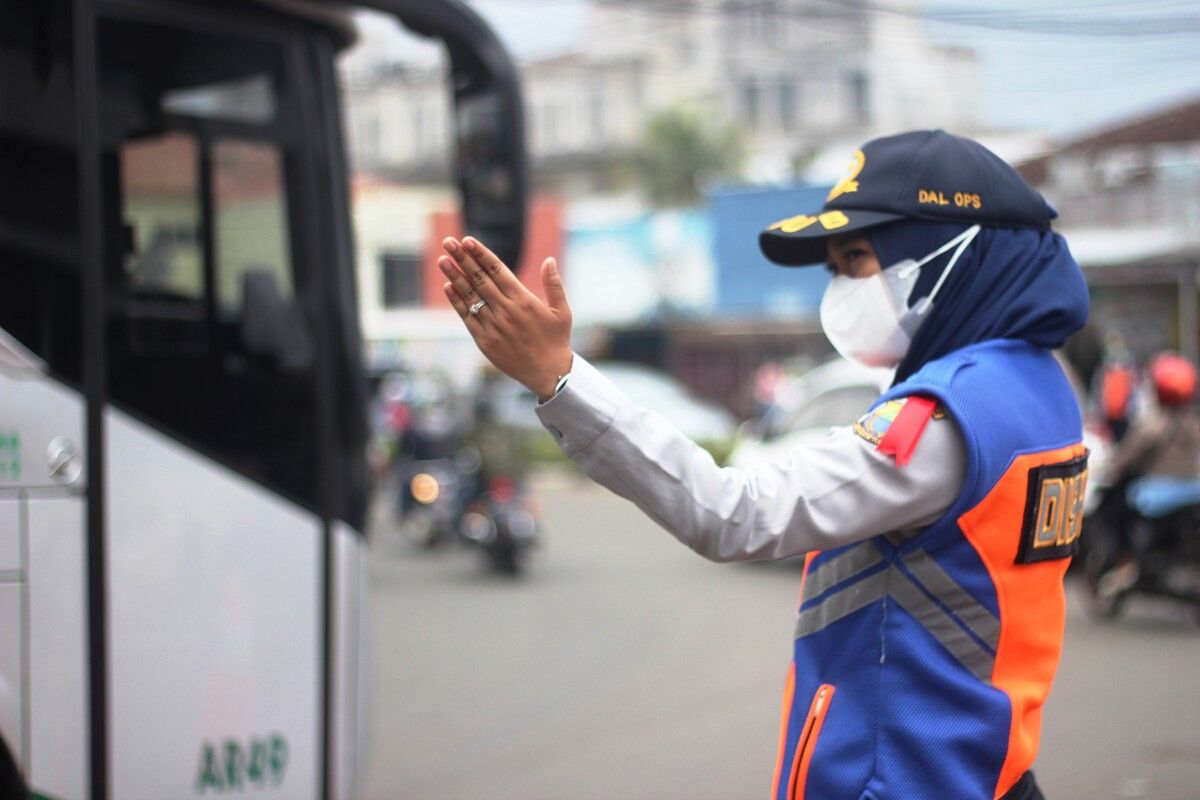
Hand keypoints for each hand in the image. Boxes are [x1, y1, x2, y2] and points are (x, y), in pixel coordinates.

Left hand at [439, 236, 573, 399]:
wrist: (548, 374)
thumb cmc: (556, 340)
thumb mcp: (562, 311)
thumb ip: (554, 285)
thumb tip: (549, 260)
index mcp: (524, 300)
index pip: (497, 270)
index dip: (481, 254)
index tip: (468, 241)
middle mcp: (506, 311)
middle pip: (480, 279)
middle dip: (463, 259)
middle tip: (449, 243)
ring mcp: (494, 326)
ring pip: (470, 296)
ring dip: (455, 277)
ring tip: (442, 260)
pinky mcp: (485, 341)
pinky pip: (467, 317)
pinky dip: (457, 302)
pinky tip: (449, 287)